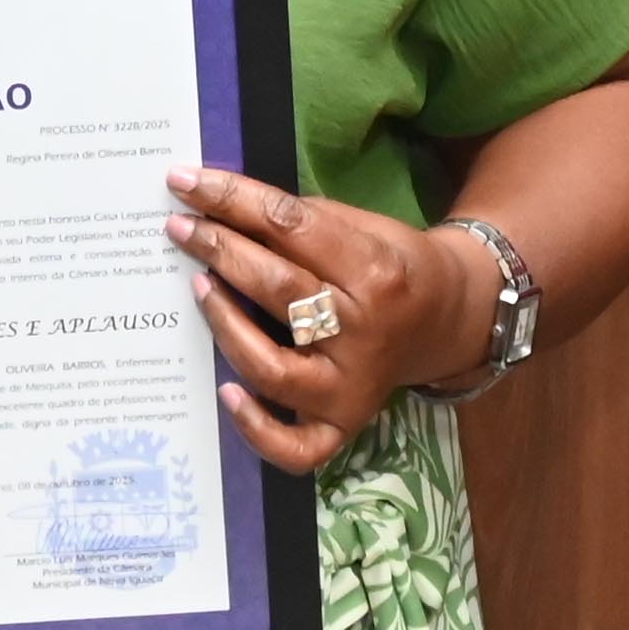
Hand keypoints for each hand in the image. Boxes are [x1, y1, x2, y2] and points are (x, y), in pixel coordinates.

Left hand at [167, 167, 479, 473]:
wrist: (447, 320)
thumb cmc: (393, 265)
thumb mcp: (364, 226)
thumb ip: (301, 222)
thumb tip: (220, 205)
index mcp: (375, 270)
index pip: (290, 228)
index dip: (232, 200)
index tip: (186, 183)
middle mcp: (364, 331)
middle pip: (278, 288)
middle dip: (220, 250)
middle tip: (181, 228)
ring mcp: (351, 385)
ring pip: (273, 366)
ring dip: (225, 324)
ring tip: (199, 288)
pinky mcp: (344, 424)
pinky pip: (296, 446)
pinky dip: (256, 427)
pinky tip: (226, 392)